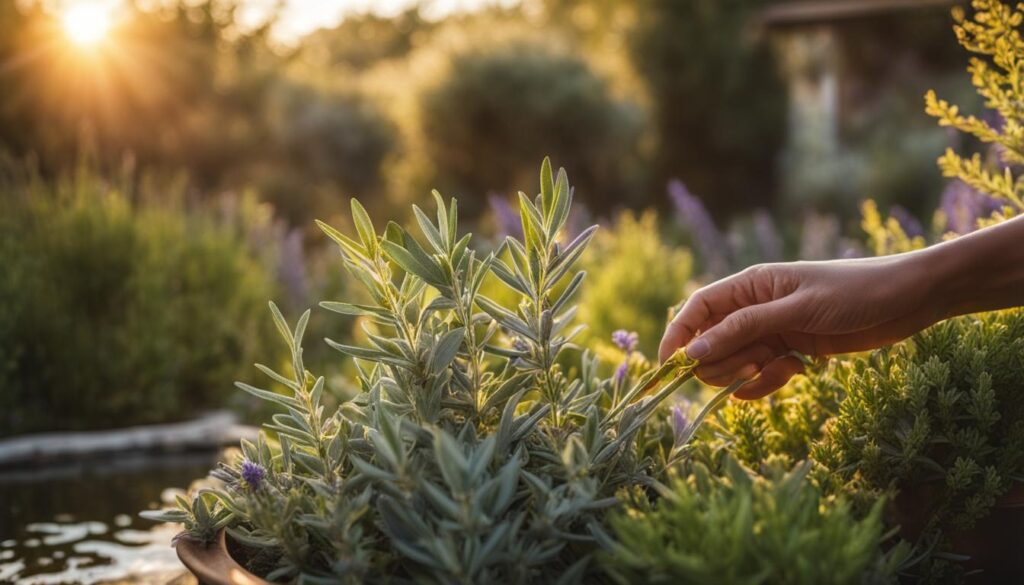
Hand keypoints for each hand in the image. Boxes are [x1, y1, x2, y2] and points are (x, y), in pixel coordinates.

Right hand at [658, 255, 942, 398]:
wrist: (909, 299)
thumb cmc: (854, 291)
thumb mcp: (796, 309)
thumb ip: (744, 330)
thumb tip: (694, 352)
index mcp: (750, 285)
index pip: (696, 310)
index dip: (677, 337)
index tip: (666, 368)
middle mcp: (754, 307)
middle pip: (710, 343)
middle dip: (723, 362)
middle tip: (755, 366)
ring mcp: (772, 331)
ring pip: (734, 363)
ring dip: (749, 374)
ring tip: (783, 367)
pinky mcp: (790, 351)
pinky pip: (760, 376)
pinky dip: (767, 382)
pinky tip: (792, 373)